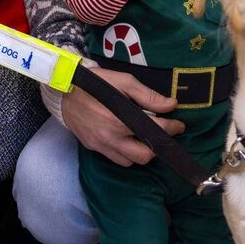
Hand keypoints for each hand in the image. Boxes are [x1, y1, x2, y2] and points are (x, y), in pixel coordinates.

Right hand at [62, 68, 185, 166]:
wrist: (64, 90)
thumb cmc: (97, 82)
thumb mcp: (124, 81)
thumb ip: (148, 96)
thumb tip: (171, 104)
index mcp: (121, 120)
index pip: (155, 130)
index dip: (171, 128)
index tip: (179, 125)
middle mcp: (111, 138)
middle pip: (144, 156)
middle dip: (156, 147)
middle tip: (161, 134)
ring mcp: (101, 145)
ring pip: (130, 161)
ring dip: (140, 152)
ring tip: (143, 137)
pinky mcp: (93, 148)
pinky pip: (115, 159)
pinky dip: (125, 153)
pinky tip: (127, 140)